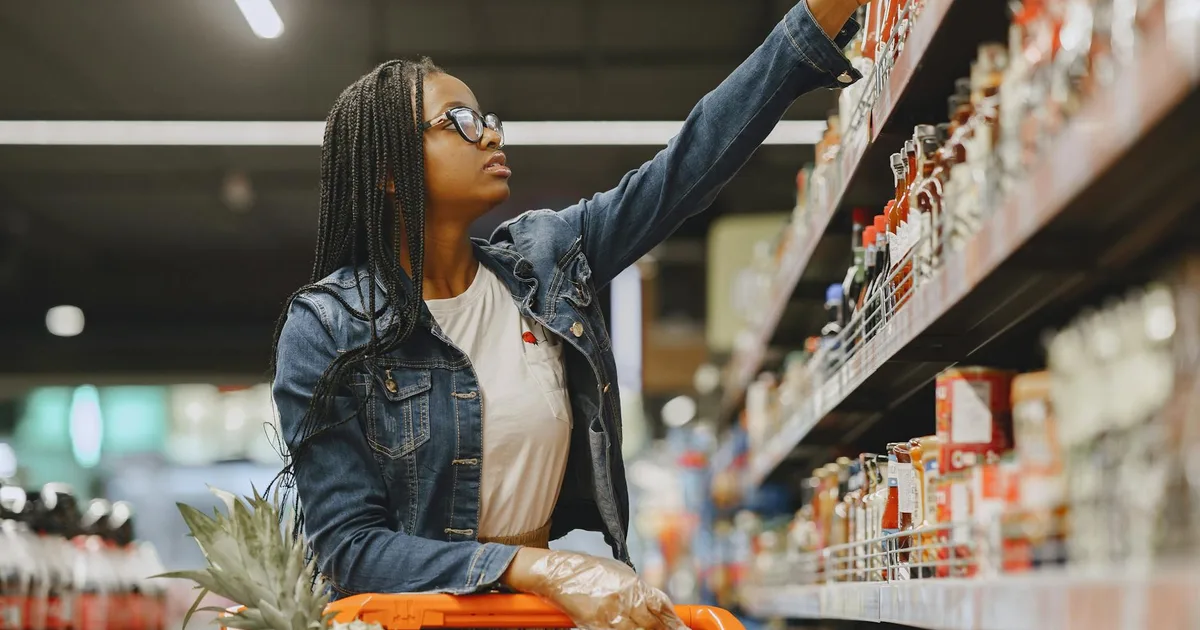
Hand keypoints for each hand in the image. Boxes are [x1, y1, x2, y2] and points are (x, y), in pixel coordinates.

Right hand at [503, 548, 684, 629]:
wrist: (559, 573)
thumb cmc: (589, 571)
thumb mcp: (620, 573)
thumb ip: (639, 590)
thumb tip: (656, 606)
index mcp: (632, 584)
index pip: (661, 606)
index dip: (674, 622)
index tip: (682, 629)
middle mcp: (624, 600)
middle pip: (652, 625)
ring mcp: (610, 615)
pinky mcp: (595, 626)